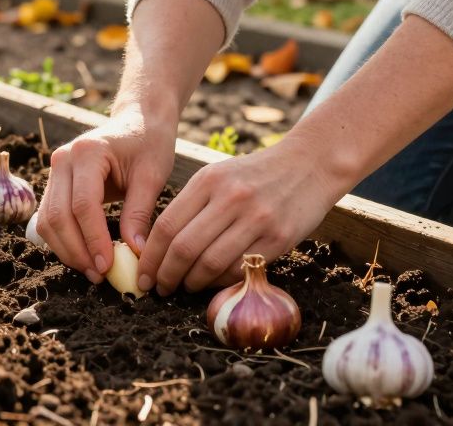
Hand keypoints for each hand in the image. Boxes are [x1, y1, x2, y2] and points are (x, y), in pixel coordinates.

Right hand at [37, 106, 176, 282]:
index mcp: (88, 153)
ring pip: (47, 221)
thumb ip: (139, 213)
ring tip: (93, 271)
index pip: (83, 205)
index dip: (93, 239)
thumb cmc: (149, 144)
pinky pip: (50, 218)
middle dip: (76, 251)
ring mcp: (55, 170)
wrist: (138, 122)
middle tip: (99, 276)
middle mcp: (63, 159)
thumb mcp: (152, 176)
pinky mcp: (55, 183)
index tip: (107, 267)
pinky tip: (84, 256)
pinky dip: (63, 241)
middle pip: (57, 216)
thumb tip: (134, 254)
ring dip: (66, 250)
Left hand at [137, 132, 346, 294]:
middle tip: (160, 287)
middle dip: (166, 275)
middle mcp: (231, 198)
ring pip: (210, 263)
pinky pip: (241, 269)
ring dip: (192, 283)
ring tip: (185, 286)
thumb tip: (159, 247)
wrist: (309, 165)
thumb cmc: (256, 174)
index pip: (167, 225)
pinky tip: (214, 282)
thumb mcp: (219, 176)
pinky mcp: (279, 238)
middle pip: (184, 248)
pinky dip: (221, 282)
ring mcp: (257, 219)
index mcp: (209, 180)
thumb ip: (192, 205)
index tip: (143, 274)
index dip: (150, 256)